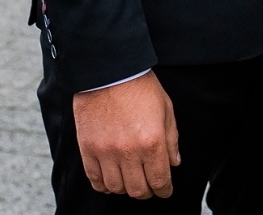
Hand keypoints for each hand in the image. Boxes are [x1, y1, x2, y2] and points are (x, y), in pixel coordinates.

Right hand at [72, 72, 179, 198]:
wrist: (109, 71)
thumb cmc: (140, 86)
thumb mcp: (166, 109)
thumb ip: (171, 139)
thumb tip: (174, 163)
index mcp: (152, 141)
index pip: (160, 180)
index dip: (164, 190)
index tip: (165, 190)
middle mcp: (129, 151)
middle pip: (138, 190)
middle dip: (147, 192)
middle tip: (149, 186)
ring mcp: (106, 152)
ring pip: (116, 188)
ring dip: (125, 188)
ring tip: (129, 180)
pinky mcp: (88, 149)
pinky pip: (95, 179)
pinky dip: (104, 185)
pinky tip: (110, 181)